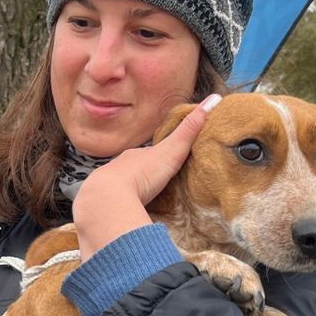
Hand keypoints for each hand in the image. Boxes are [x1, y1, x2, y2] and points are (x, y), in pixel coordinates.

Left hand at [73, 94, 219, 260]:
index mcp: (133, 157)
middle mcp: (116, 169)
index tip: (166, 164)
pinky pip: (112, 208)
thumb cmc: (141, 173)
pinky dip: (119, 209)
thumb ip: (190, 130)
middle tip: (154, 187)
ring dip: (129, 195)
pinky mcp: (101, 209)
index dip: (158, 159)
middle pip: (132, 172)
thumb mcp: (171, 151)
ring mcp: (105, 189)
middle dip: (142, 177)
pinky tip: (125, 216)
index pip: (147, 155)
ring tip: (141, 204)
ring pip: (119, 190)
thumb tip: (213, 99)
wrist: (108, 198)